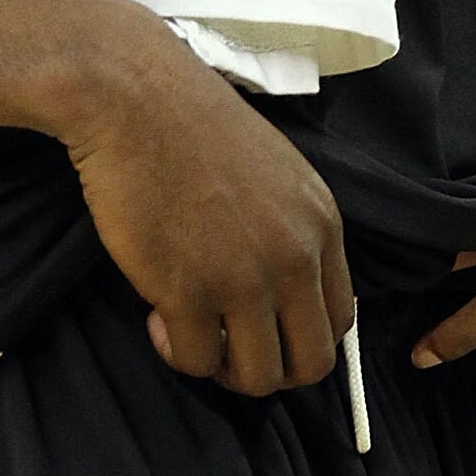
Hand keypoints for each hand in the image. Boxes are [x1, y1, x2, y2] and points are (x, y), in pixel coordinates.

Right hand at [55, 14, 353, 395]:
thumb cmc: (194, 127)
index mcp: (321, 226)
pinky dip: (175, 350)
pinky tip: (157, 314)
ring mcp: (244, 280)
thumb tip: (287, 294)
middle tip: (228, 346)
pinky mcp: (187, 293)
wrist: (136, 99)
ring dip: (222, 367)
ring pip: (257, 377)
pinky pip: (194, 360)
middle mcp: (295, 259)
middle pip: (310, 363)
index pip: (339, 322)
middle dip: (269, 369)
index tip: (262, 327)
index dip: (299, 338)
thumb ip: (295, 232)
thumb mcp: (279, 175)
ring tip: (191, 330)